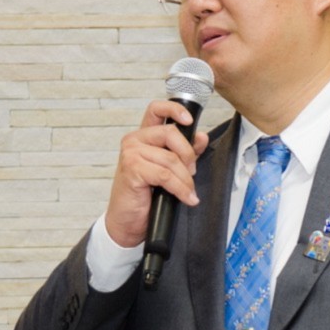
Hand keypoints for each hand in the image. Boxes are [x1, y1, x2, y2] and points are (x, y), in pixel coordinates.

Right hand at [103, 99, 209, 248]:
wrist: (129, 221)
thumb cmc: (145, 195)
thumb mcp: (169, 170)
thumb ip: (185, 152)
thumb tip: (201, 137)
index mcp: (144, 136)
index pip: (156, 109)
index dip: (174, 109)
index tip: (189, 120)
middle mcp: (135, 140)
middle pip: (170, 133)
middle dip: (188, 154)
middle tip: (192, 173)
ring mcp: (131, 154)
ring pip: (170, 159)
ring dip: (185, 179)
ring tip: (189, 192)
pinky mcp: (132, 169)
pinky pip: (165, 175)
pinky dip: (180, 188)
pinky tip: (187, 198)